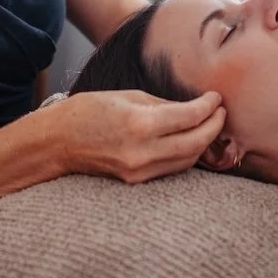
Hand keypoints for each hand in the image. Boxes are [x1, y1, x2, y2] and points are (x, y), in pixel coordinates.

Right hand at [46, 90, 225, 183]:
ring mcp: (140, 171)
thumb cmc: (89, 111)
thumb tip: (193, 107)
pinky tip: (191, 141)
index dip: (209, 106)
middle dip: (214, 126)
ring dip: (204, 142)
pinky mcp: (137, 181)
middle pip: (196, 143)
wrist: (57, 142)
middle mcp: (143, 151)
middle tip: (221, 112)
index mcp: (140, 123)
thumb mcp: (127, 96)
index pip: (190, 117)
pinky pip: (172, 168)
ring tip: (210, 125)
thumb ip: (163, 104)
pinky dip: (187, 154)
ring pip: (188, 160)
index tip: (216, 98)